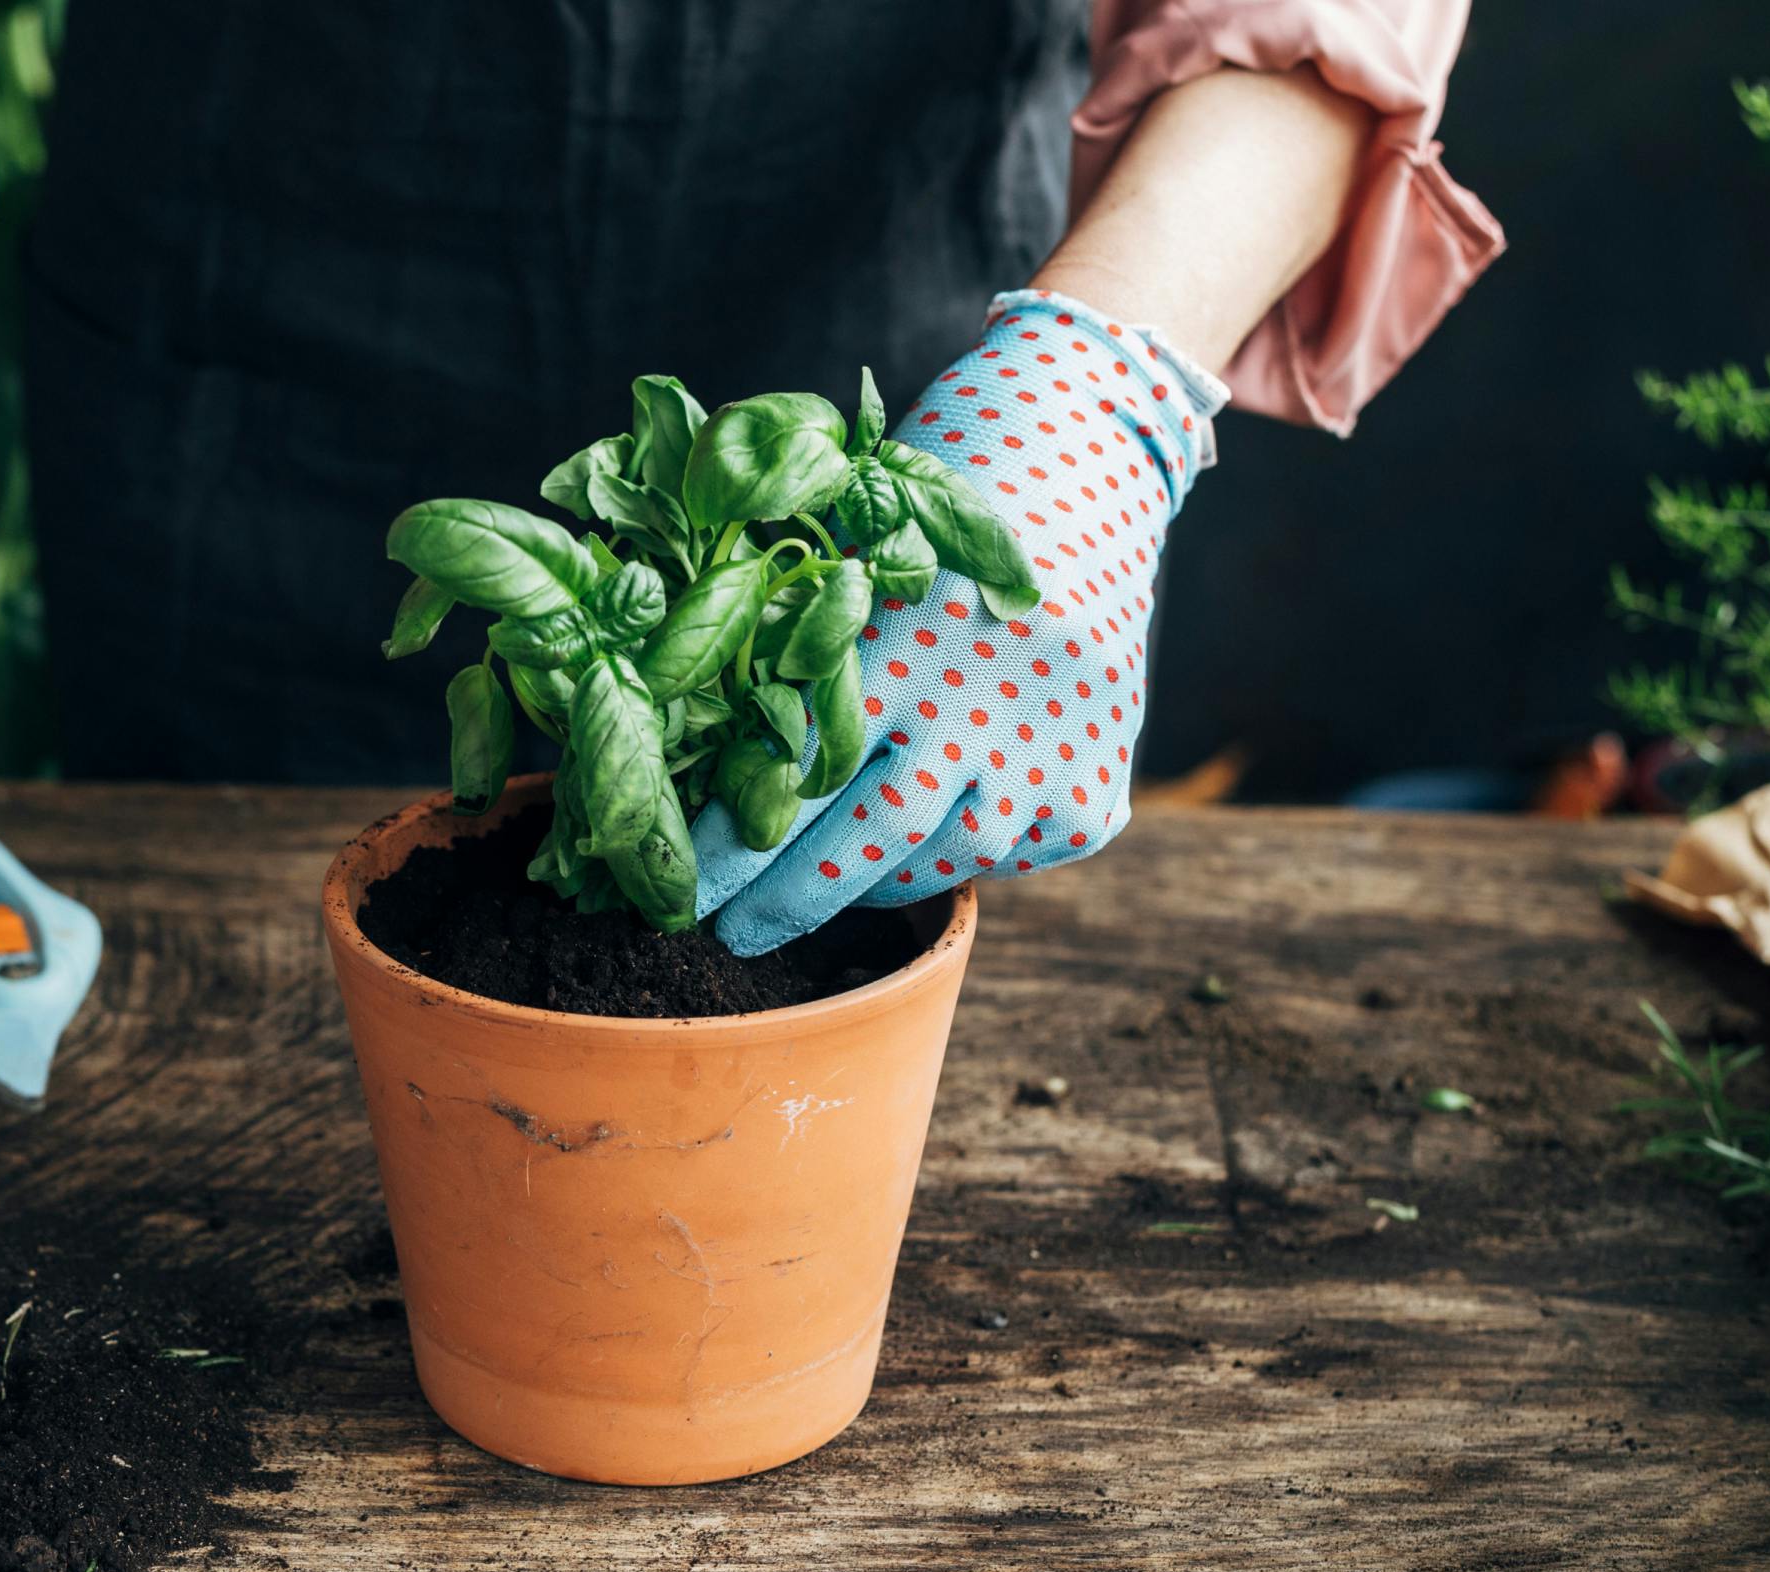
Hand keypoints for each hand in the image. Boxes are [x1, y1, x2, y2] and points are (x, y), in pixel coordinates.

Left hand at [694, 291, 1223, 955]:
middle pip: (864, 839)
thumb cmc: (937, 483)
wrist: (1090, 441)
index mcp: (910, 643)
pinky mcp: (1095, 793)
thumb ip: (796, 635)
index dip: (731, 839)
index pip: (798, 769)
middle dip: (782, 895)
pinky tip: (910, 851)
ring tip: (804, 897)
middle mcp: (987, 708)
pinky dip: (950, 858)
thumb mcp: (860, 539)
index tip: (674, 883)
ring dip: (866, 883)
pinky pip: (1004, 858)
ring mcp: (1049, 757)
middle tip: (721, 934)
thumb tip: (686, 736)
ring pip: (937, 860)